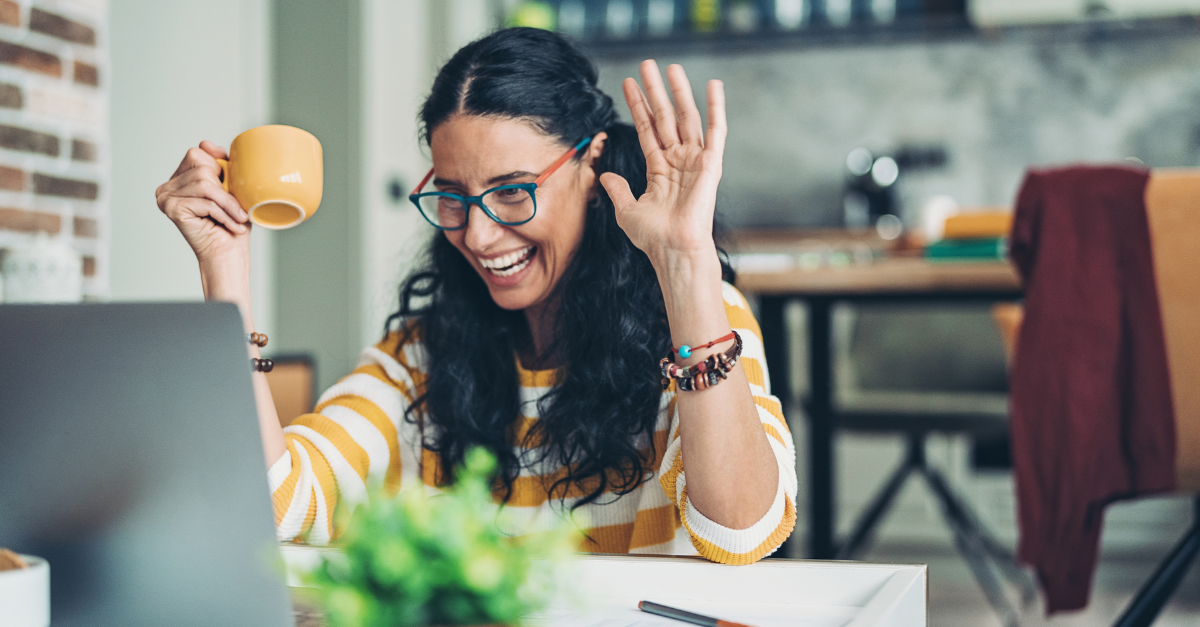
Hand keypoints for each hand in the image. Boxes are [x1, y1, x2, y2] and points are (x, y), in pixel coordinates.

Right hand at [155, 141, 250, 265]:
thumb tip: (206, 143)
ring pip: (205, 184)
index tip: (232, 187)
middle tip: (238, 208)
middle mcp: (166, 187)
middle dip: (225, 187)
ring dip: (229, 203)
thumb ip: (219, 164)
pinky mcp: (171, 208)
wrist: (227, 254)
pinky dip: (224, 213)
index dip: (218, 166)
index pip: (197, 153)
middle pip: (201, 167)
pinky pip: (205, 201)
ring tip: (239, 219)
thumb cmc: (231, 223)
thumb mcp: (230, 187)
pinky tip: (232, 226)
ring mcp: (165, 197)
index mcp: (178, 178)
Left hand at [599, 61, 725, 265]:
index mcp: (660, 169)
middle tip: (646, 64)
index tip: (628, 83)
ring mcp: (694, 160)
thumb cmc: (653, 237)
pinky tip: (714, 85)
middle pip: (665, 117)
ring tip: (670, 66)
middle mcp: (678, 161)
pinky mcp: (710, 164)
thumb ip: (617, 190)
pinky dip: (716, 108)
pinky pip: (716, 131)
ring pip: (686, 117)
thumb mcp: (626, 210)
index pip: (647, 129)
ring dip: (679, 91)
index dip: (638, 106)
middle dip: (655, 91)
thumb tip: (605, 176)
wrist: (672, 249)